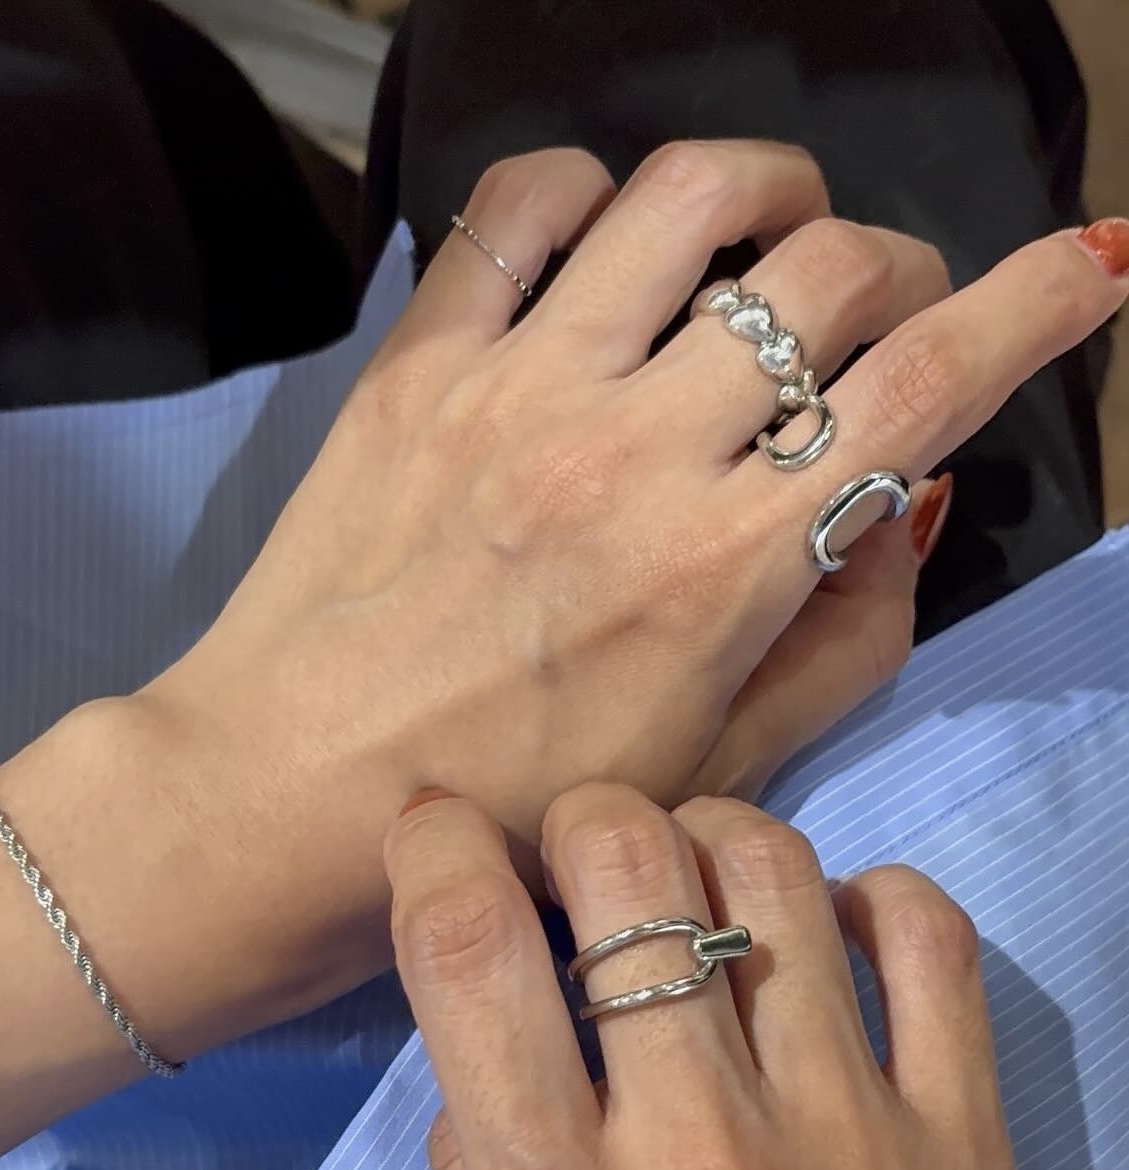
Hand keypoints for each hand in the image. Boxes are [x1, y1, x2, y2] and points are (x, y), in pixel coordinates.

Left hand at [152, 141, 1122, 951]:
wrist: (290, 793)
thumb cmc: (510, 809)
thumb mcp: (713, 766)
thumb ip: (843, 639)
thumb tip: (913, 497)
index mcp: (721, 568)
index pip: (922, 389)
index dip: (1034, 309)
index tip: (1091, 263)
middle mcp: (631, 453)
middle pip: (831, 272)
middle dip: (902, 267)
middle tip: (887, 314)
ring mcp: (517, 390)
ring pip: (690, 195)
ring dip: (772, 189)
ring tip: (776, 233)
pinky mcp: (420, 364)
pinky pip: (521, 204)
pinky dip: (596, 188)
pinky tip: (615, 239)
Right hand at [387, 785, 1050, 1169]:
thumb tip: (493, 1037)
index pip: (469, 951)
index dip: (435, 850)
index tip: (438, 836)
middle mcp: (701, 1156)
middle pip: (627, 866)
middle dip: (583, 821)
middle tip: (581, 857)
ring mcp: (849, 1139)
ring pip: (774, 873)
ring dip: (709, 838)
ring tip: (694, 880)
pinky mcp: (964, 1147)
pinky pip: (933, 940)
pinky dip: (873, 893)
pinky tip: (831, 925)